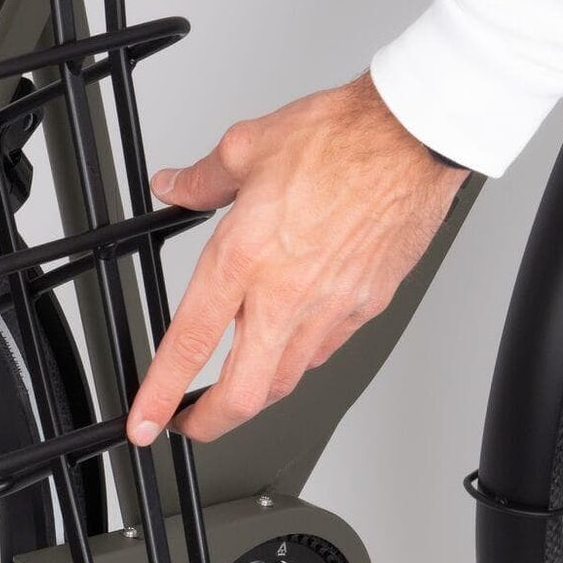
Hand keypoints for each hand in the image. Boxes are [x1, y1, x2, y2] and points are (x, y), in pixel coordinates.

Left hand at [128, 76, 467, 445]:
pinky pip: (325, 350)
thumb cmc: (343, 138)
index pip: (190, 344)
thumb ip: (202, 180)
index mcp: (245, 258)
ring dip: (254, 392)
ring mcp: (332, 306)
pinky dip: (298, 359)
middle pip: (244, 393)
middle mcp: (287, 294)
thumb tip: (176, 187)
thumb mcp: (247, 147)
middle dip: (209, 423)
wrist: (417, 137)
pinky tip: (285, 344)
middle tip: (186, 424)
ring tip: (232, 388)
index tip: (145, 421)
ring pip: (288, 378)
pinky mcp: (367, 306)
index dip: (160, 393)